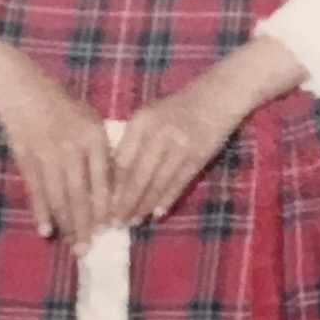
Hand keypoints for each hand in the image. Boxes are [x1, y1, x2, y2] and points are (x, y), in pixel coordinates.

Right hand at [0, 66, 117, 239]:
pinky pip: (35, 192)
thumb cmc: (63, 106)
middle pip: (80, 194)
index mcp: (93, 137)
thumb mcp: (91, 122)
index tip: (112, 228)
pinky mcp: (26, 160)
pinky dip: (41, 212)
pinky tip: (47, 231)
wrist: (22, 91)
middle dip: (86, 224)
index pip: (103, 179)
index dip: (107, 206)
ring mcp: (46, 155)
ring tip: (74, 246)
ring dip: (67, 224)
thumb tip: (112, 188)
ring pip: (58, 197)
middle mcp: (70, 148)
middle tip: (91, 248)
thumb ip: (102, 152)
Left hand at [108, 77, 258, 227]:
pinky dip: (166, 199)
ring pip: (157, 183)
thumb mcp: (149, 116)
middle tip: (115, 221)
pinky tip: (156, 213)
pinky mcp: (198, 157)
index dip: (111, 185)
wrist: (217, 97)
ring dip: (144, 205)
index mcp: (142, 122)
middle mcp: (159, 134)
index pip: (121, 160)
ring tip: (133, 220)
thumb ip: (132, 141)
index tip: (102, 203)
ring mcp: (180, 147)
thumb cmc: (177, 107)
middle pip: (138, 176)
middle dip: (125, 202)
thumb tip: (114, 176)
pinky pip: (178, 183)